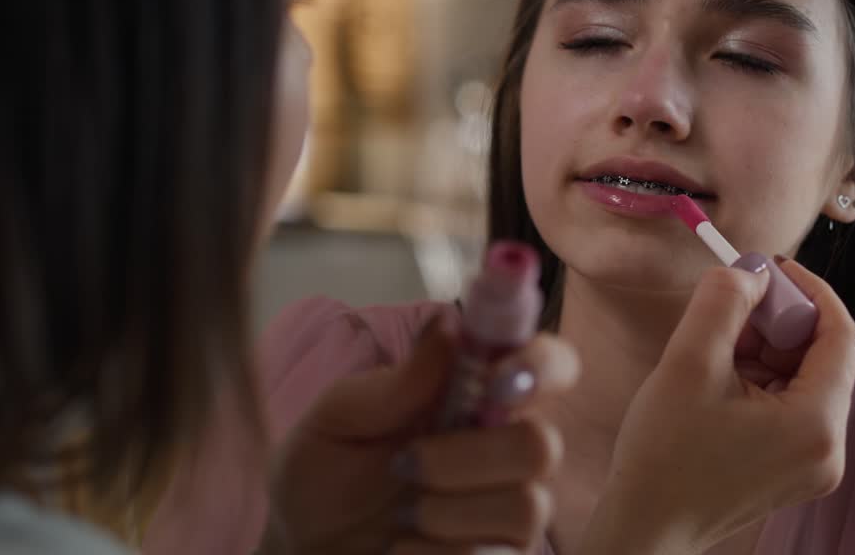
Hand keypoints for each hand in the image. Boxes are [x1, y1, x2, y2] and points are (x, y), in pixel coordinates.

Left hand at [261, 313, 579, 554]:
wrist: (304, 542)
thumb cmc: (323, 471)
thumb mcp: (340, 417)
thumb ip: (399, 380)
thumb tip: (450, 322)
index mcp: (478, 396)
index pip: (550, 366)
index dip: (541, 366)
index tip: (496, 382)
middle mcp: (506, 448)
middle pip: (542, 446)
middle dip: (467, 459)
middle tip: (405, 465)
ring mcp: (508, 509)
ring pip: (525, 509)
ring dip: (448, 514)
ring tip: (401, 517)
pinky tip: (402, 548)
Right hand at [580, 259, 854, 554]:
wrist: (646, 525)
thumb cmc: (663, 455)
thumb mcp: (689, 362)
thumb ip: (724, 301)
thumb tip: (751, 271)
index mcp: (817, 424)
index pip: (840, 334)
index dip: (808, 290)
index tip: (769, 269)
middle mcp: (829, 449)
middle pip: (821, 356)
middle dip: (777, 321)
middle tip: (730, 306)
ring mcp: (813, 464)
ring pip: (802, 378)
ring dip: (763, 350)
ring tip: (712, 351)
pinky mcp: (792, 469)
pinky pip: (789, 405)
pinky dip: (758, 379)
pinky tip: (717, 379)